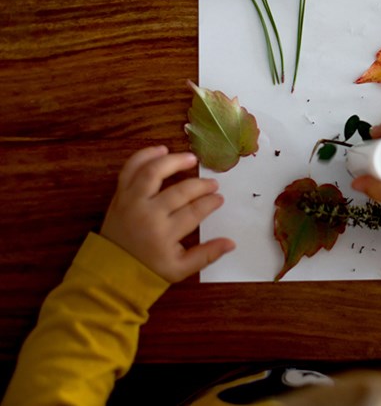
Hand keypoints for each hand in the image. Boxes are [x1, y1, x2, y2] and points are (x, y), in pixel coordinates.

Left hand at [100, 146, 235, 282]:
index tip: (219, 198)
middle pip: (179, 191)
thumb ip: (206, 255)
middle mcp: (148, 214)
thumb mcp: (180, 269)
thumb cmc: (148, 269)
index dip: (210, 202)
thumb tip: (231, 243)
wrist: (111, 270)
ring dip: (174, 161)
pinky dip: (144, 156)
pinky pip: (130, 169)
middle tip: (212, 183)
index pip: (194, 212)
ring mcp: (132, 201)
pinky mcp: (120, 195)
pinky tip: (161, 150)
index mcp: (165, 234)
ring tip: (191, 159)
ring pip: (153, 172)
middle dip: (200, 185)